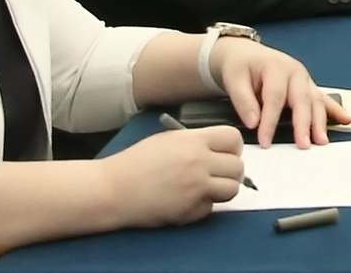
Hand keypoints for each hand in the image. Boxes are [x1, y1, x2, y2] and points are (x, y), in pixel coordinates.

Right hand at [101, 126, 244, 225]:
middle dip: (230, 170)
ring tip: (206, 187)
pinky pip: (210, 208)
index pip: (234, 138)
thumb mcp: (168, 140)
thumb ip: (197, 142)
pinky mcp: (189, 211)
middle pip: (237, 166)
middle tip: (217, 173)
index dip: (233, 147)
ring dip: (222, 189)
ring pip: (232, 189)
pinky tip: (187, 200)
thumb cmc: (136, 162)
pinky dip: (203, 205)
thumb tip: (221, 149)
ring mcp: (195, 188)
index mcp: (193, 141)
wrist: (112, 190)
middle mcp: (198, 163)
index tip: (227, 153)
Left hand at [210, 38, 343, 148]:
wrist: (245, 53)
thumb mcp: (234, 79)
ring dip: (321, 121)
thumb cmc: (240, 66)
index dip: (270, 121)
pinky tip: (346, 120)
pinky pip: (323, 98)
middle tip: (304, 145)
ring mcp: (304, 79)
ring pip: (316, 100)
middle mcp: (295, 72)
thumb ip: (243, 101)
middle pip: (302, 99)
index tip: (265, 142)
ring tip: (322, 141)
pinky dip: (335, 110)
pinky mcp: (308, 86)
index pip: (275, 97)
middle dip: (304, 124)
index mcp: (276, 67)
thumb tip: (253, 123)